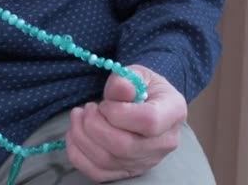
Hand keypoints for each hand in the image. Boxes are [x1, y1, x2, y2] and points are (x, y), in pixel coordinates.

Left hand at [66, 65, 186, 181]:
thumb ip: (126, 79)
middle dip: (94, 125)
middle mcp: (164, 143)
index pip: (148, 121)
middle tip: (87, 108)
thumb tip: (119, 87)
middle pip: (124, 146)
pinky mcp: (127, 172)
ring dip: (81, 136)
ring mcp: (146, 162)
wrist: (147, 104)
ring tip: (79, 116)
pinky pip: (97, 172)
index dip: (118, 112)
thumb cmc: (143, 87)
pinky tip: (75, 134)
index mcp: (172, 113)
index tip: (105, 102)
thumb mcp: (137, 74)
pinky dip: (77, 154)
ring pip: (107, 160)